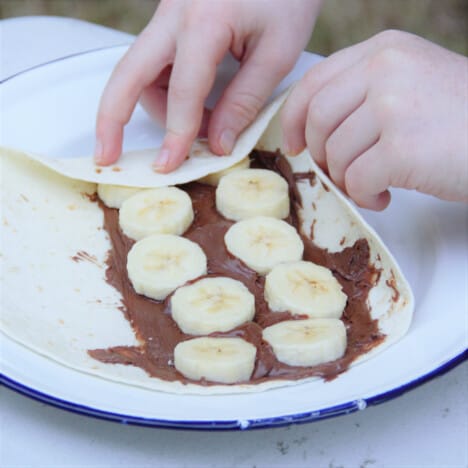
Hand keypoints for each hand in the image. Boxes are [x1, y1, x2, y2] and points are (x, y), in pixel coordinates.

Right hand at [95, 0, 320, 172]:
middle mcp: (175, 13)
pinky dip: (162, 92)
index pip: (182, 90)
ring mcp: (168, 13)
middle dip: (113, 118)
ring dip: (153, 107)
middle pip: (128, 72)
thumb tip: (216, 144)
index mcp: (205, 20)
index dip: (177, 133)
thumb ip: (244, 101)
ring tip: (190, 129)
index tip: (169, 164)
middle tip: (106, 155)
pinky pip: (152, 62)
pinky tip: (188, 107)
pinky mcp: (171, 19)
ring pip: (138, 70)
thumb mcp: (278, 53)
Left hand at [281, 30, 467, 208]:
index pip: (313, 82)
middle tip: (342, 173)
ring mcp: (394, 105)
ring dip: (347, 180)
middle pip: (316, 121)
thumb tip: (307, 131)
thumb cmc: (459, 119)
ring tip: (373, 185)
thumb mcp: (410, 83)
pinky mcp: (402, 147)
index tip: (293, 145)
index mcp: (382, 50)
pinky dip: (364, 196)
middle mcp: (385, 68)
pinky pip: (356, 180)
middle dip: (320, 156)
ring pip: (335, 154)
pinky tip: (385, 196)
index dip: (292, 119)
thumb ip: (361, 95)